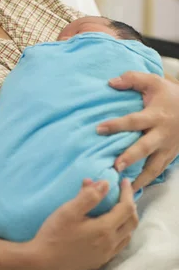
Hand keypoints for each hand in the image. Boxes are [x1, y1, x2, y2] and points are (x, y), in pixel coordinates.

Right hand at [22, 178, 137, 269]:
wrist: (43, 261)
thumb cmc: (55, 233)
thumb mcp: (69, 210)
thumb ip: (89, 196)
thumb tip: (106, 183)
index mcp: (105, 229)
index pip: (126, 208)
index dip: (128, 193)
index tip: (124, 181)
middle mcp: (110, 244)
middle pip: (132, 222)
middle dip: (130, 205)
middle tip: (123, 193)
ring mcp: (106, 255)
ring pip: (127, 235)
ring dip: (127, 219)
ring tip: (118, 207)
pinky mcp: (99, 261)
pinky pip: (119, 245)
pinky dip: (121, 232)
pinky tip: (110, 227)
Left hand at [97, 72, 178, 190]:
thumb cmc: (169, 95)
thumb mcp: (153, 81)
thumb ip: (132, 79)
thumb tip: (111, 82)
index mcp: (155, 115)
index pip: (134, 121)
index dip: (117, 125)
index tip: (99, 129)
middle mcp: (161, 134)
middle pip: (145, 147)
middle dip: (130, 157)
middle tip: (115, 166)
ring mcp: (167, 148)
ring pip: (153, 166)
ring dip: (138, 178)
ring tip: (122, 187)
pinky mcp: (170, 157)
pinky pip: (158, 172)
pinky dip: (146, 182)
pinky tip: (132, 190)